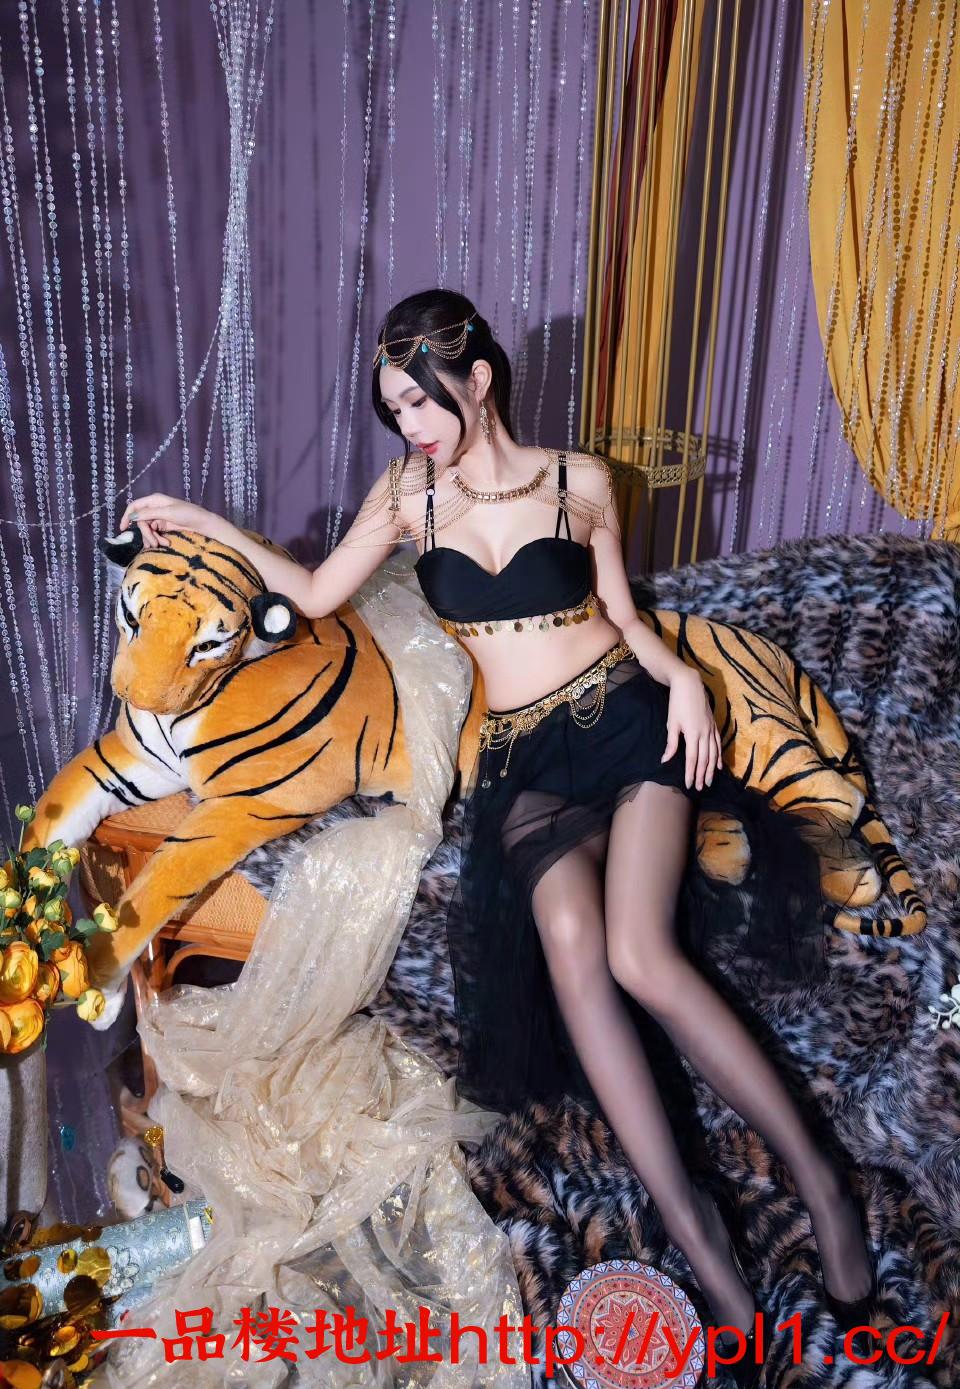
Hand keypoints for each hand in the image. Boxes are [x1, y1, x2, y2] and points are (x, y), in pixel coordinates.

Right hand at [118, 494, 220, 549]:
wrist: (203, 524)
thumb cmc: (187, 514)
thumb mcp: (167, 513)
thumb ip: (149, 514)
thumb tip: (132, 516)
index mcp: (154, 500)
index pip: (135, 506)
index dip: (127, 516)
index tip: (123, 529)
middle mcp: (155, 508)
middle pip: (141, 521)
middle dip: (146, 533)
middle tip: (153, 544)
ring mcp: (159, 517)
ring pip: (147, 529)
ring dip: (152, 538)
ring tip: (161, 544)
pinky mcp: (164, 526)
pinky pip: (154, 533)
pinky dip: (157, 539)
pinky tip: (164, 543)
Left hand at [661, 665, 722, 789]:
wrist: (689, 684)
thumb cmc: (677, 703)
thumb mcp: (672, 723)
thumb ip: (672, 743)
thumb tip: (666, 760)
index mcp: (693, 734)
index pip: (692, 759)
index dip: (690, 773)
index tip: (688, 785)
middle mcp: (704, 734)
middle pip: (704, 759)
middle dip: (701, 774)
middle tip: (700, 788)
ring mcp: (711, 729)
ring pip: (713, 753)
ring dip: (711, 769)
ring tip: (709, 781)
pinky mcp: (714, 725)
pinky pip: (718, 744)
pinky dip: (719, 756)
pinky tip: (719, 765)